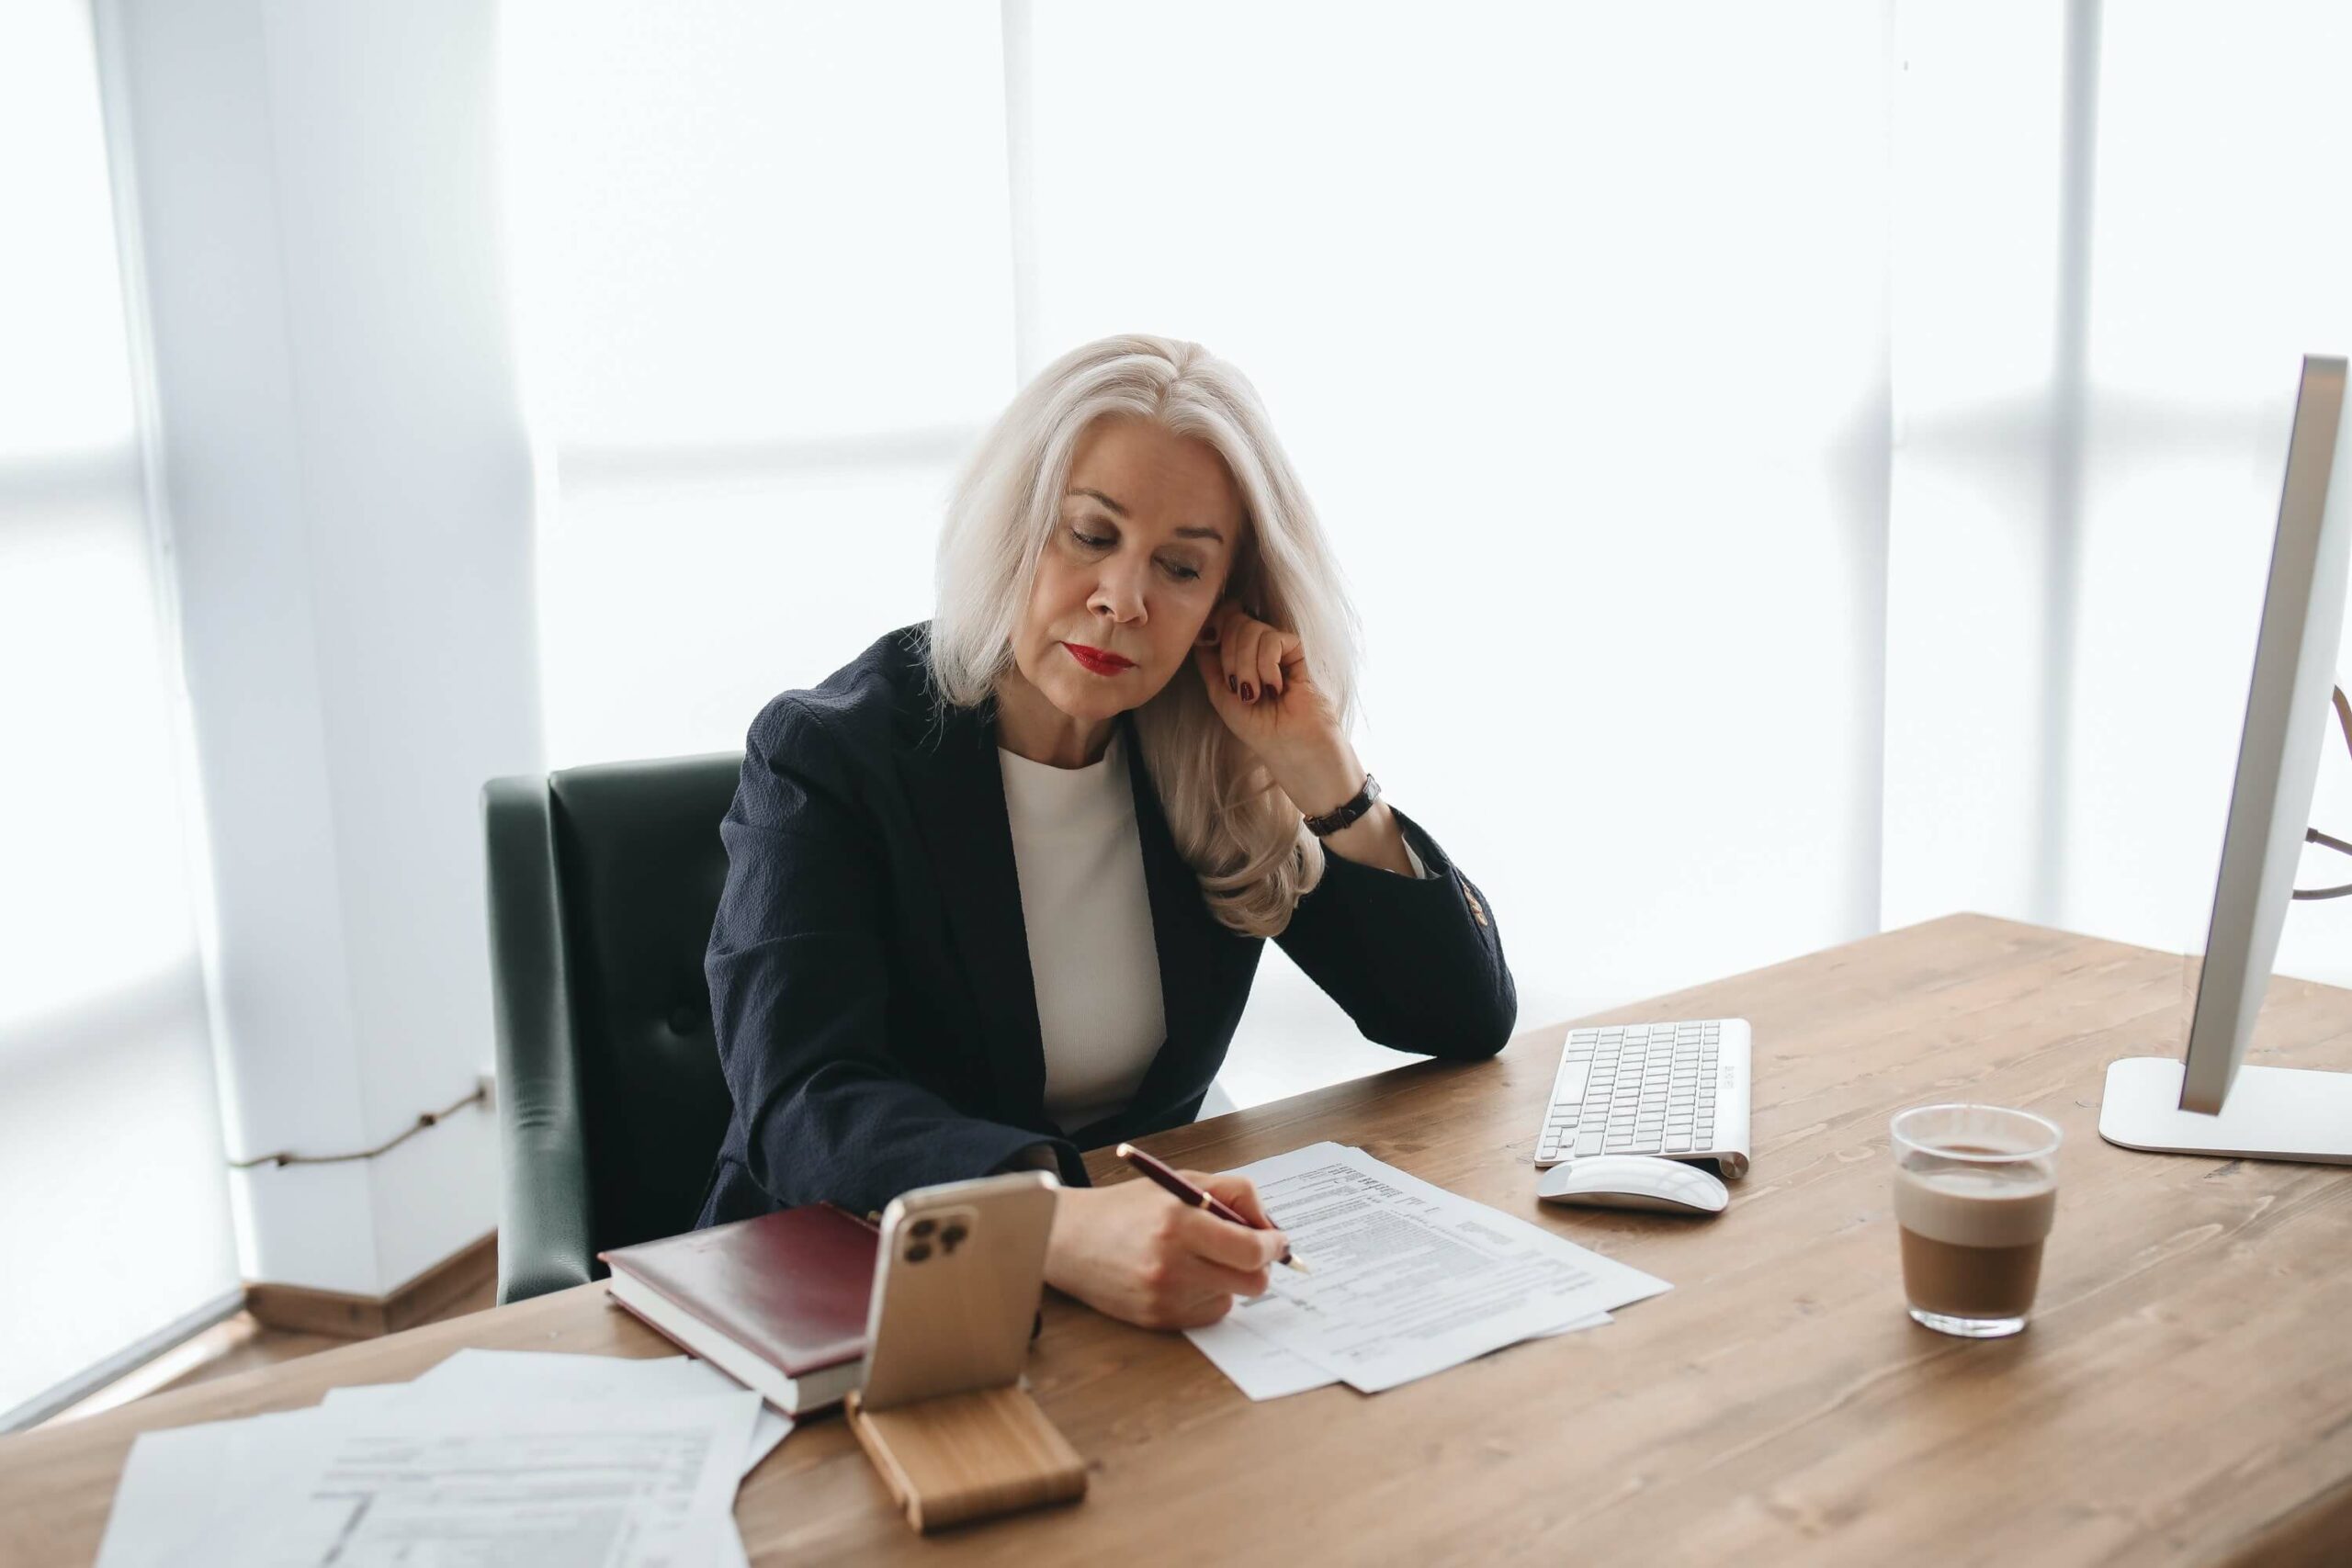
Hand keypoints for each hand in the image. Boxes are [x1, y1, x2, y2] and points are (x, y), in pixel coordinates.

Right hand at [1043, 1170, 1288, 1329]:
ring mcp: (1164, 1297)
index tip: (1277, 1241)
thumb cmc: (1129, 1208)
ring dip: (1229, 1280)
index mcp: (1179, 1222)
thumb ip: (1233, 1194)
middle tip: (1250, 1251)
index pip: (1249, 1250)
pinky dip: (1208, 1296)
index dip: (1273, 1247)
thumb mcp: (1181, 1181)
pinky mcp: (1157, 1320)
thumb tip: (1270, 1226)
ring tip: (1201, 1259)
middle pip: (1252, 1282)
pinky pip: (1208, 1314)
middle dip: (1260, 1266)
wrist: (1070, 1239)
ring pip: (1232, 1299)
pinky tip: (1183, 1277)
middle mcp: (1172, 1264)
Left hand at [1191, 602, 1348, 792]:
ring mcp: (1277, 647)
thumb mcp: (1220, 694)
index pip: (1222, 620)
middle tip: (1239, 687)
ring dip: (1246, 665)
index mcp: (1237, 654)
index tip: (1209, 642)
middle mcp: (1256, 646)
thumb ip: (1208, 662)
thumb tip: (1202, 630)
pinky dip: (1266, 666)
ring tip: (1256, 693)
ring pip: (1251, 628)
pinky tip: (1275, 687)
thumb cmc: (1257, 727)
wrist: (1290, 745)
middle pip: (1234, 621)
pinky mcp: (1296, 649)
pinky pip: (1272, 639)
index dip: (1213, 624)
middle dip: (1229, 656)